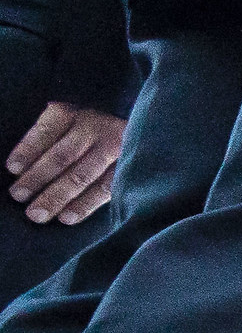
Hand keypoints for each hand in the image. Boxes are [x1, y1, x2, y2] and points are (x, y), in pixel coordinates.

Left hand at [6, 102, 123, 224]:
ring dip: (57, 197)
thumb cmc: (86, 133)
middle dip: (38, 178)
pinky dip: (84, 205)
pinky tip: (67, 218)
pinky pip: (104, 190)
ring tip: (38, 214)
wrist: (138, 132)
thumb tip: (19, 171)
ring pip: (81, 176)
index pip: (45, 132)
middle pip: (62, 156)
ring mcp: (114, 149)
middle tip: (19, 196)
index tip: (12, 169)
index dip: (28, 150)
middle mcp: (93, 128)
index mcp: (71, 113)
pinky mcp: (129, 169)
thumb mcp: (64, 125)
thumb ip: (46, 141)